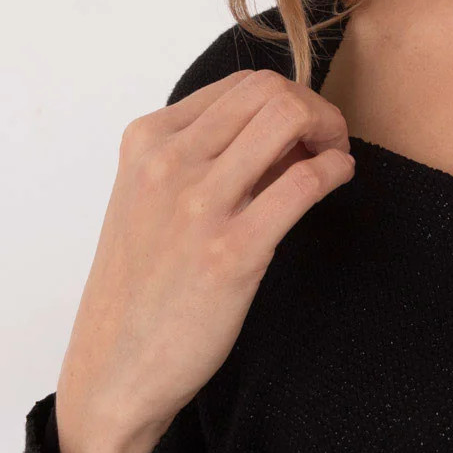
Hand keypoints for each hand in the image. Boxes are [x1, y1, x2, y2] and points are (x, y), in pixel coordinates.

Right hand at [54, 70, 355, 452]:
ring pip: (287, 119)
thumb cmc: (141, 288)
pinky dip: (335, 170)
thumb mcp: (151, 202)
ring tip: (333, 160)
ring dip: (329, 132)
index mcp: (145, 141)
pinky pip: (304, 182)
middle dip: (314, 108)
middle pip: (268, 91)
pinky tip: (338, 181)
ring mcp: (197, 204)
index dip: (287, 99)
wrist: (115, 368)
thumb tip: (283, 133)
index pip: (239, 85)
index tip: (303, 133)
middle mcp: (167, 162)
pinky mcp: (232, 250)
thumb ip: (205, 160)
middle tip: (328, 143)